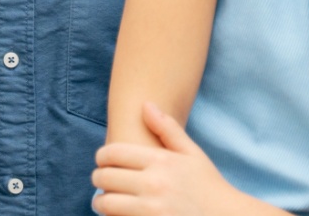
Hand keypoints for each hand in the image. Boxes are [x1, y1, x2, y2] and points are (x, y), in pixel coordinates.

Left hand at [92, 103, 234, 215]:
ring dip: (100, 202)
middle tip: (100, 180)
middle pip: (106, 177)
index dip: (102, 156)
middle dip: (99, 178)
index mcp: (161, 162)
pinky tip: (118, 215)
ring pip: (107, 203)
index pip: (113, 153)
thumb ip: (167, 129)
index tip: (102, 161)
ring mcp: (152, 210)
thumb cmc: (209, 186)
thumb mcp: (192, 154)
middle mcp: (154, 184)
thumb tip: (145, 104)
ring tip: (102, 202)